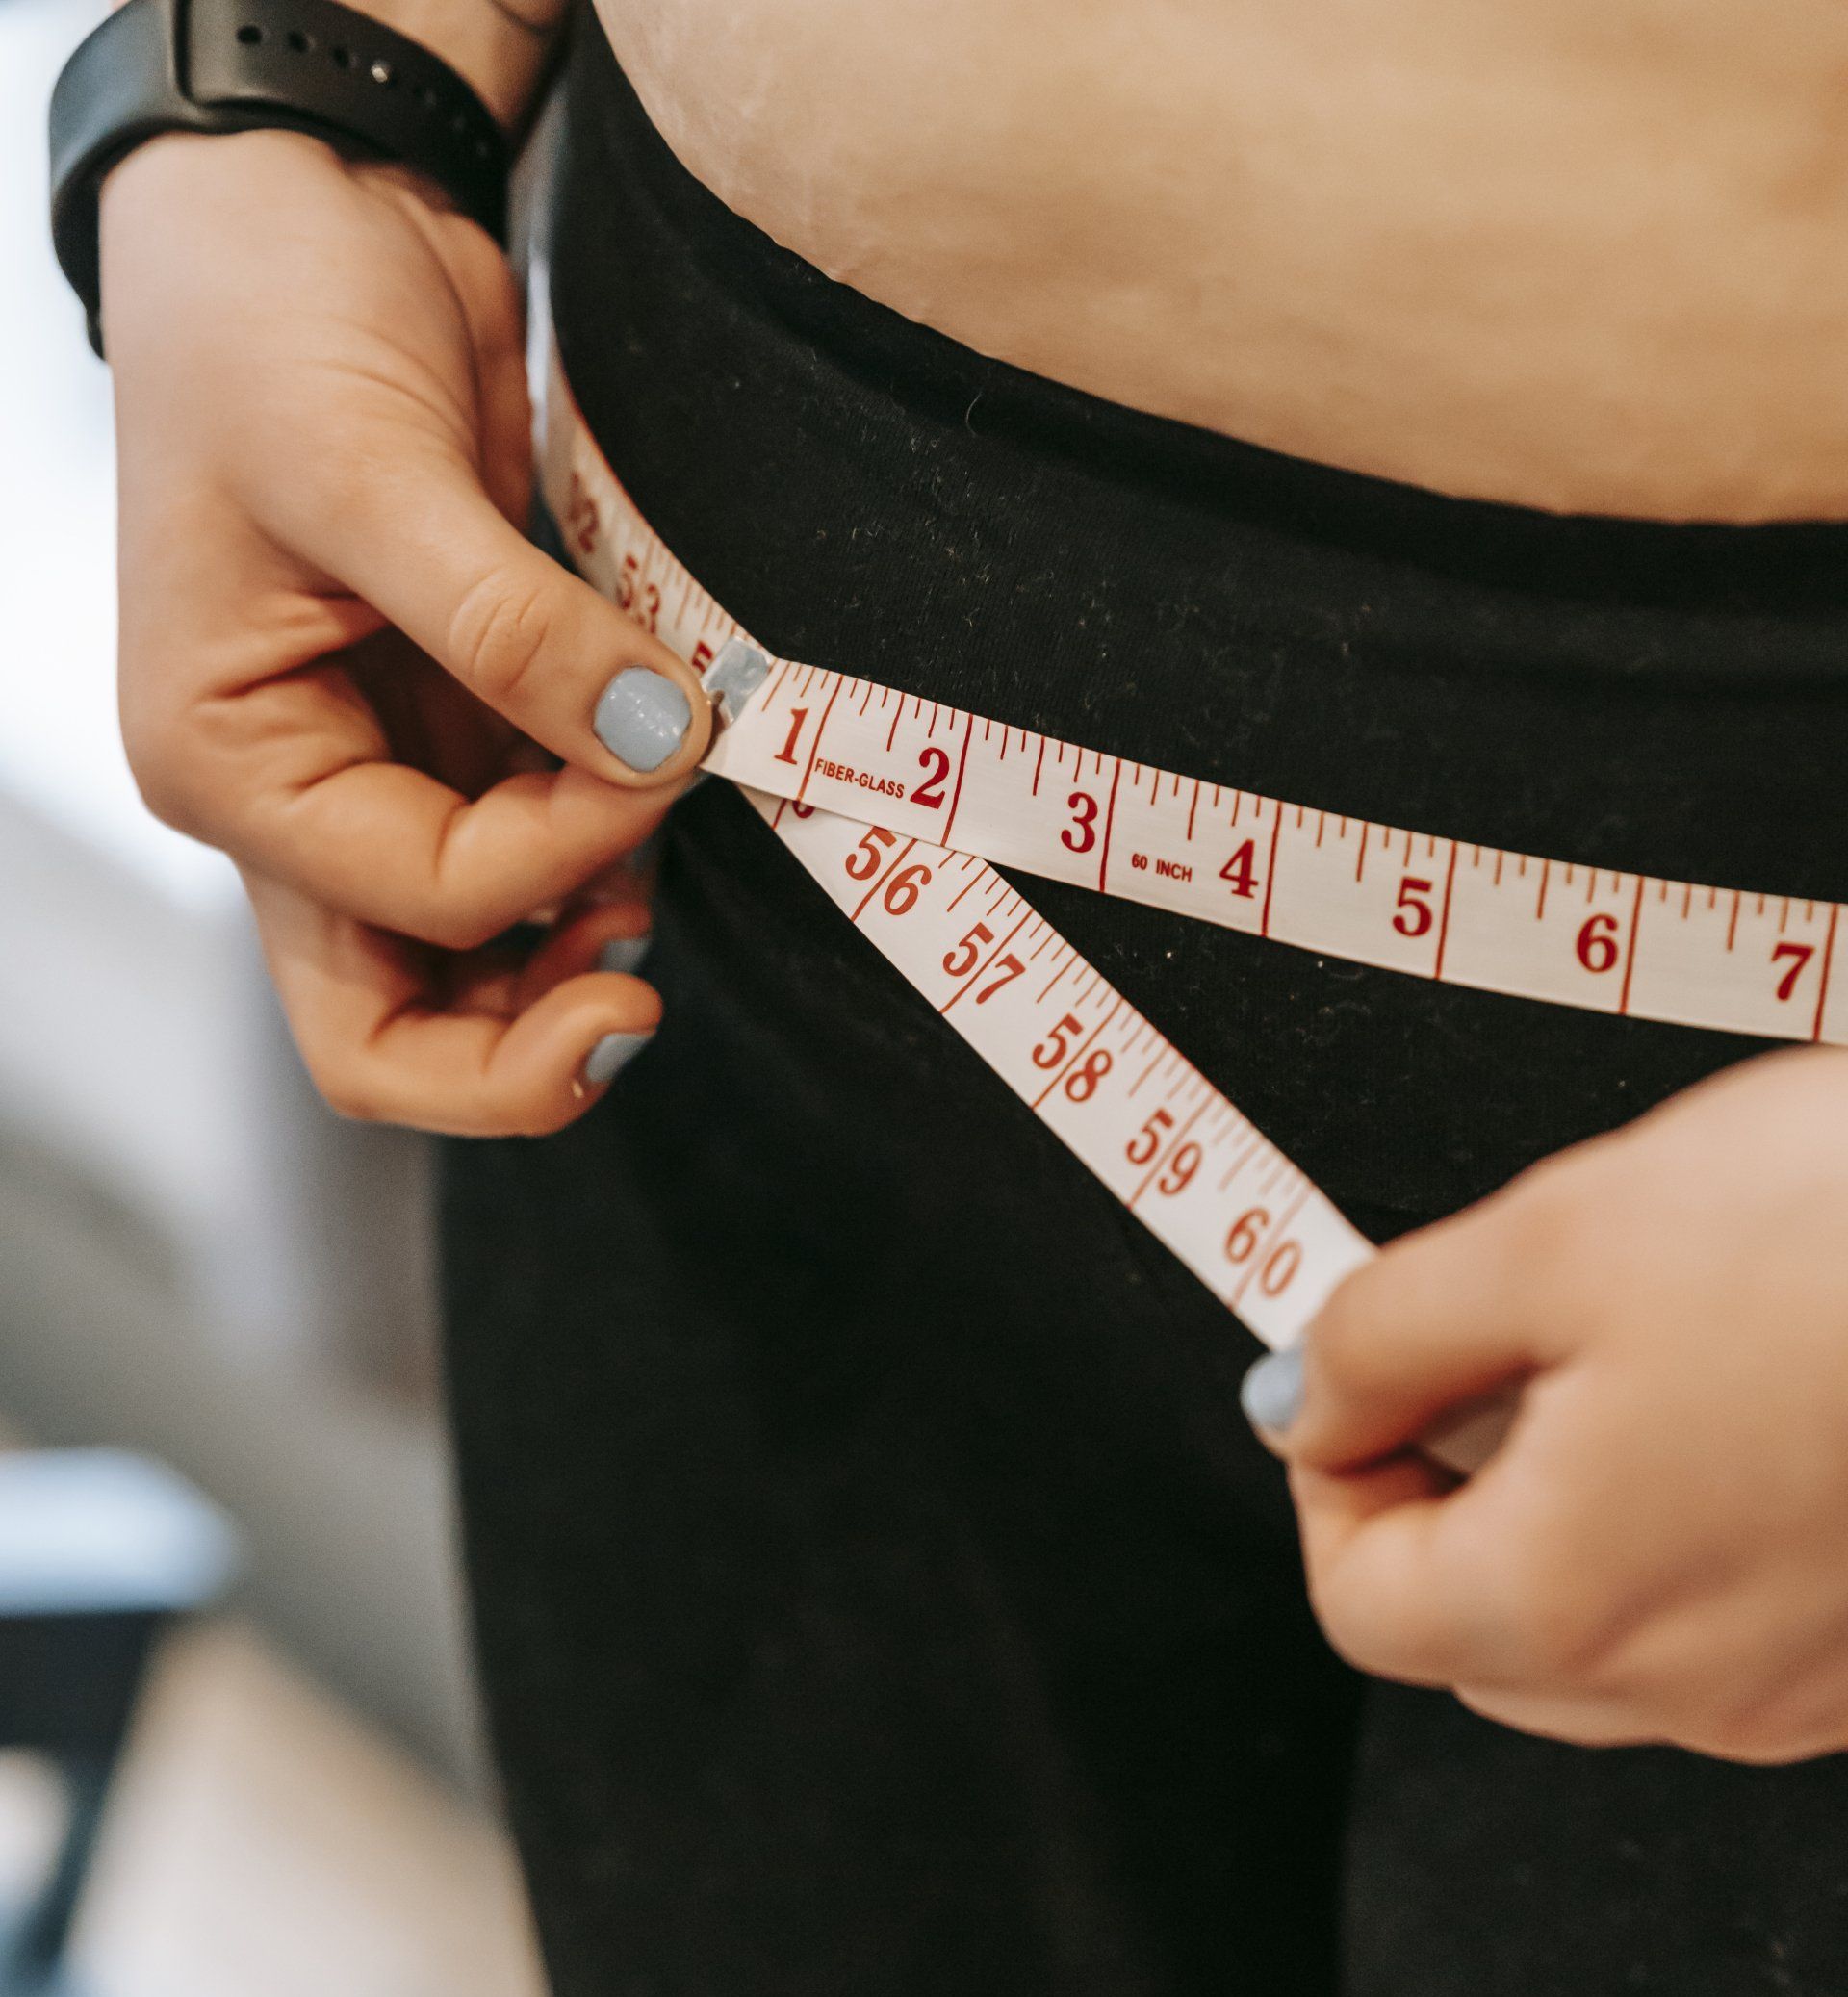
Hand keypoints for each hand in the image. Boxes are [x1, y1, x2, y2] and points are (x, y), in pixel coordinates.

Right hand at [101, 129, 711, 1133]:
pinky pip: (535, 856)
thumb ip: (507, 626)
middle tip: (637, 1003)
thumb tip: (655, 742)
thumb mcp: (366, 470)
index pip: (415, 900)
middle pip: (396, 1030)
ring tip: (654, 874)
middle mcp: (302, 798)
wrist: (305, 216)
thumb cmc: (266, 324)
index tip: (660, 745)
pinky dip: (600, 864)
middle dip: (524, 1050)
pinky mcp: (464, 728)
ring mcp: (387, 773)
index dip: (557, 851)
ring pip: (474, 968)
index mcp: (230, 763)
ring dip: (575, 955)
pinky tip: (649, 816)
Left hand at [1255, 1047, 1847, 1762]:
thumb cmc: (1847, 1236)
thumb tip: (1303, 1395)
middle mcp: (1695, 1680)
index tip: (1352, 1374)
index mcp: (1573, 1600)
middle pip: (1469, 1627)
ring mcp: (1803, 1676)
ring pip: (1595, 1624)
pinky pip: (1718, 1608)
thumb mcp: (1547, 1239)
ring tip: (1613, 1342)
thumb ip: (1382, 1335)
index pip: (1358, 1601)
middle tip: (1479, 1343)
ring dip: (1553, 1498)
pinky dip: (1669, 1515)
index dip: (1327, 1469)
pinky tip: (1719, 1385)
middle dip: (1437, 1485)